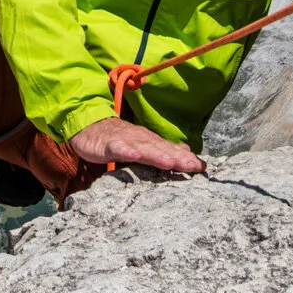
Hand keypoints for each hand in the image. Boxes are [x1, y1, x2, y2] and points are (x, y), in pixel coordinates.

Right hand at [68, 116, 205, 172]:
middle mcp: (141, 140)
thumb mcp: (143, 144)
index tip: (202, 167)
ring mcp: (125, 141)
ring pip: (142, 148)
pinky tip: (133, 155)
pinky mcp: (108, 144)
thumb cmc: (118, 139)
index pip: (170, 150)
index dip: (186, 158)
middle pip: (161, 149)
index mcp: (150, 142)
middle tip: (192, 166)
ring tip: (170, 162)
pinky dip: (125, 151)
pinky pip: (117, 148)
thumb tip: (186, 152)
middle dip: (177, 158)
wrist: (90, 125)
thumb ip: (163, 149)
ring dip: (156, 154)